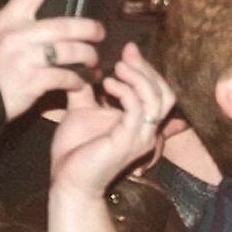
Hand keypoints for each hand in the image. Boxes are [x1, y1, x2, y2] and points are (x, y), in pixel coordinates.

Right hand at [0, 0, 103, 122]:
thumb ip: (18, 10)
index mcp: (8, 18)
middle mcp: (17, 35)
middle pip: (65, 25)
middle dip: (89, 28)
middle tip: (100, 32)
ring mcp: (24, 58)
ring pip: (69, 51)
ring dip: (87, 55)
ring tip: (93, 58)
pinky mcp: (31, 81)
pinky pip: (64, 76)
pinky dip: (77, 79)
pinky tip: (81, 80)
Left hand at [49, 44, 176, 201]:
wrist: (66, 182)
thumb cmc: (75, 150)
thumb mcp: (82, 110)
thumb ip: (87, 88)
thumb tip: (85, 64)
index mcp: (140, 123)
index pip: (159, 91)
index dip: (146, 68)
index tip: (128, 49)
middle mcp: (147, 131)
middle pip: (165, 93)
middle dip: (147, 69)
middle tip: (127, 53)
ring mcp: (141, 137)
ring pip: (157, 99)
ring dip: (139, 78)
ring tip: (118, 67)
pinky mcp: (128, 141)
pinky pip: (138, 110)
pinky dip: (126, 92)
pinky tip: (108, 84)